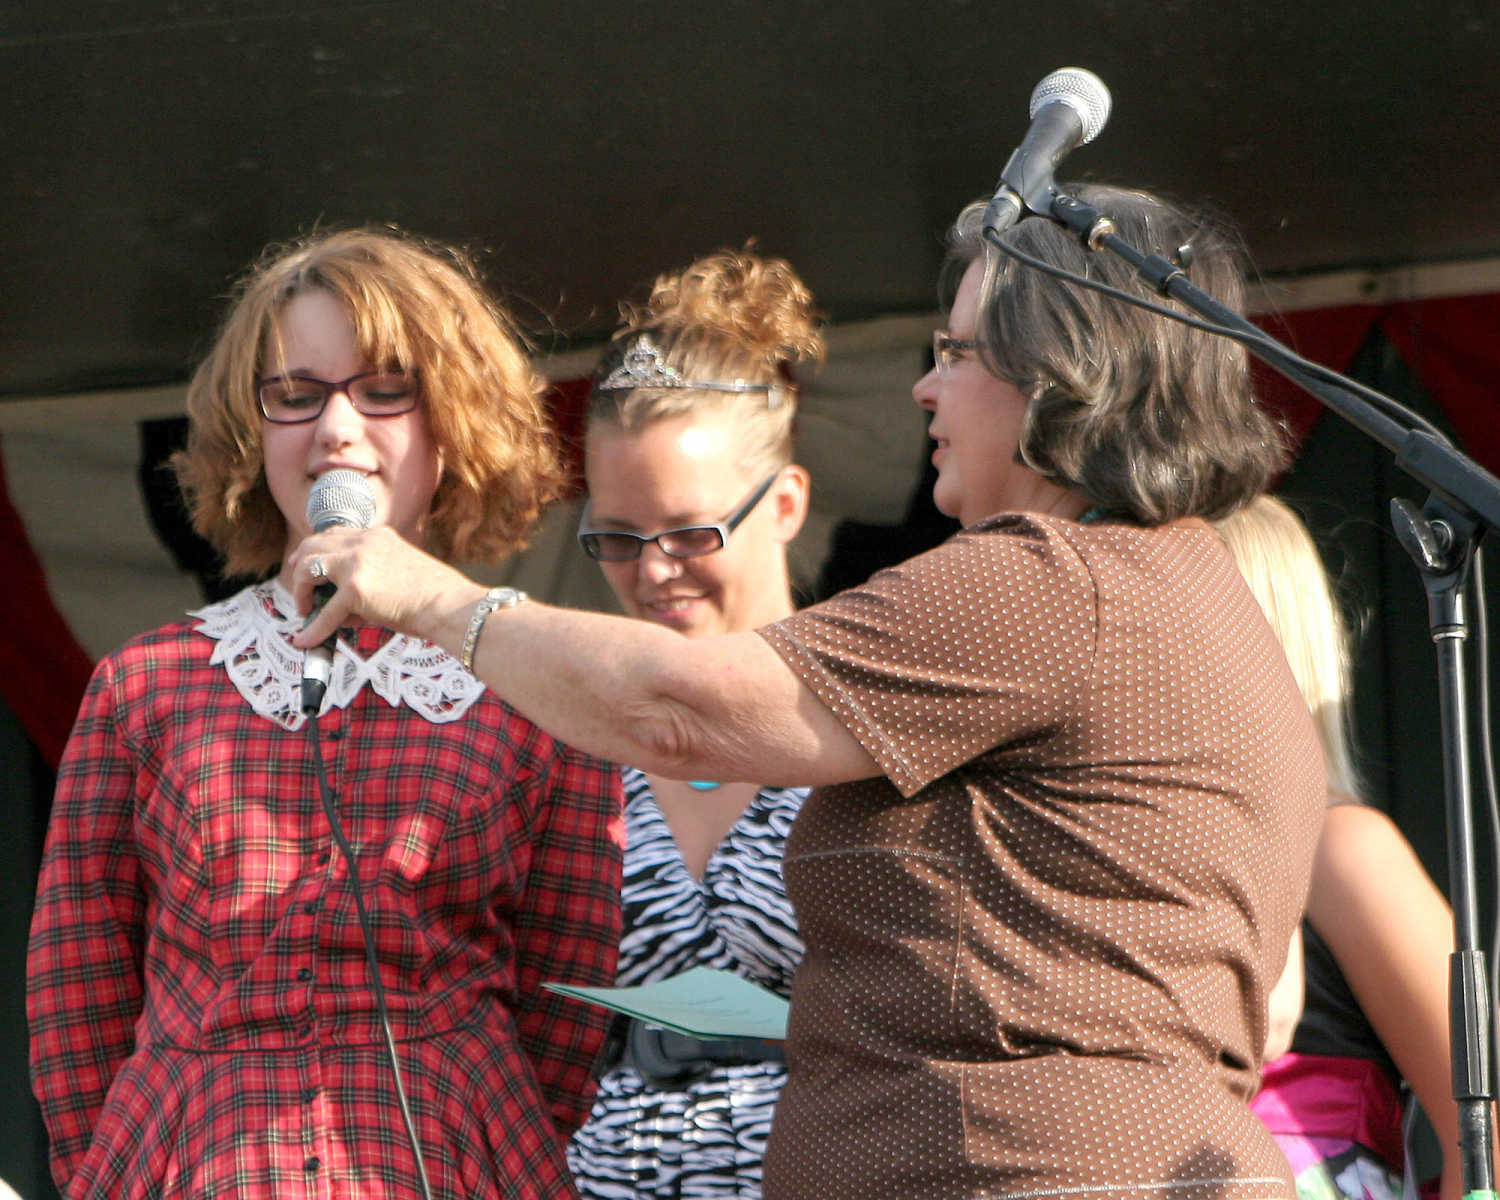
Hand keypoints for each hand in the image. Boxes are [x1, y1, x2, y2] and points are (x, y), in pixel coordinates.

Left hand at [287, 526, 484, 649]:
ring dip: (300, 590)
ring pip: (308, 568)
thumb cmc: (435, 597)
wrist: (450, 605)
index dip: (317, 549)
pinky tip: (305, 640)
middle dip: (299, 564)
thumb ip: (369, 583)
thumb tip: (343, 612)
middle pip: (314, 544)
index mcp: (378, 536)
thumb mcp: (398, 576)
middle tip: (297, 586)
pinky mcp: (354, 590)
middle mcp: (364, 542)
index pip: (336, 534)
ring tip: (304, 610)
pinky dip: (312, 629)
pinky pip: (324, 613)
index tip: (308, 563)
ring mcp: (356, 563)